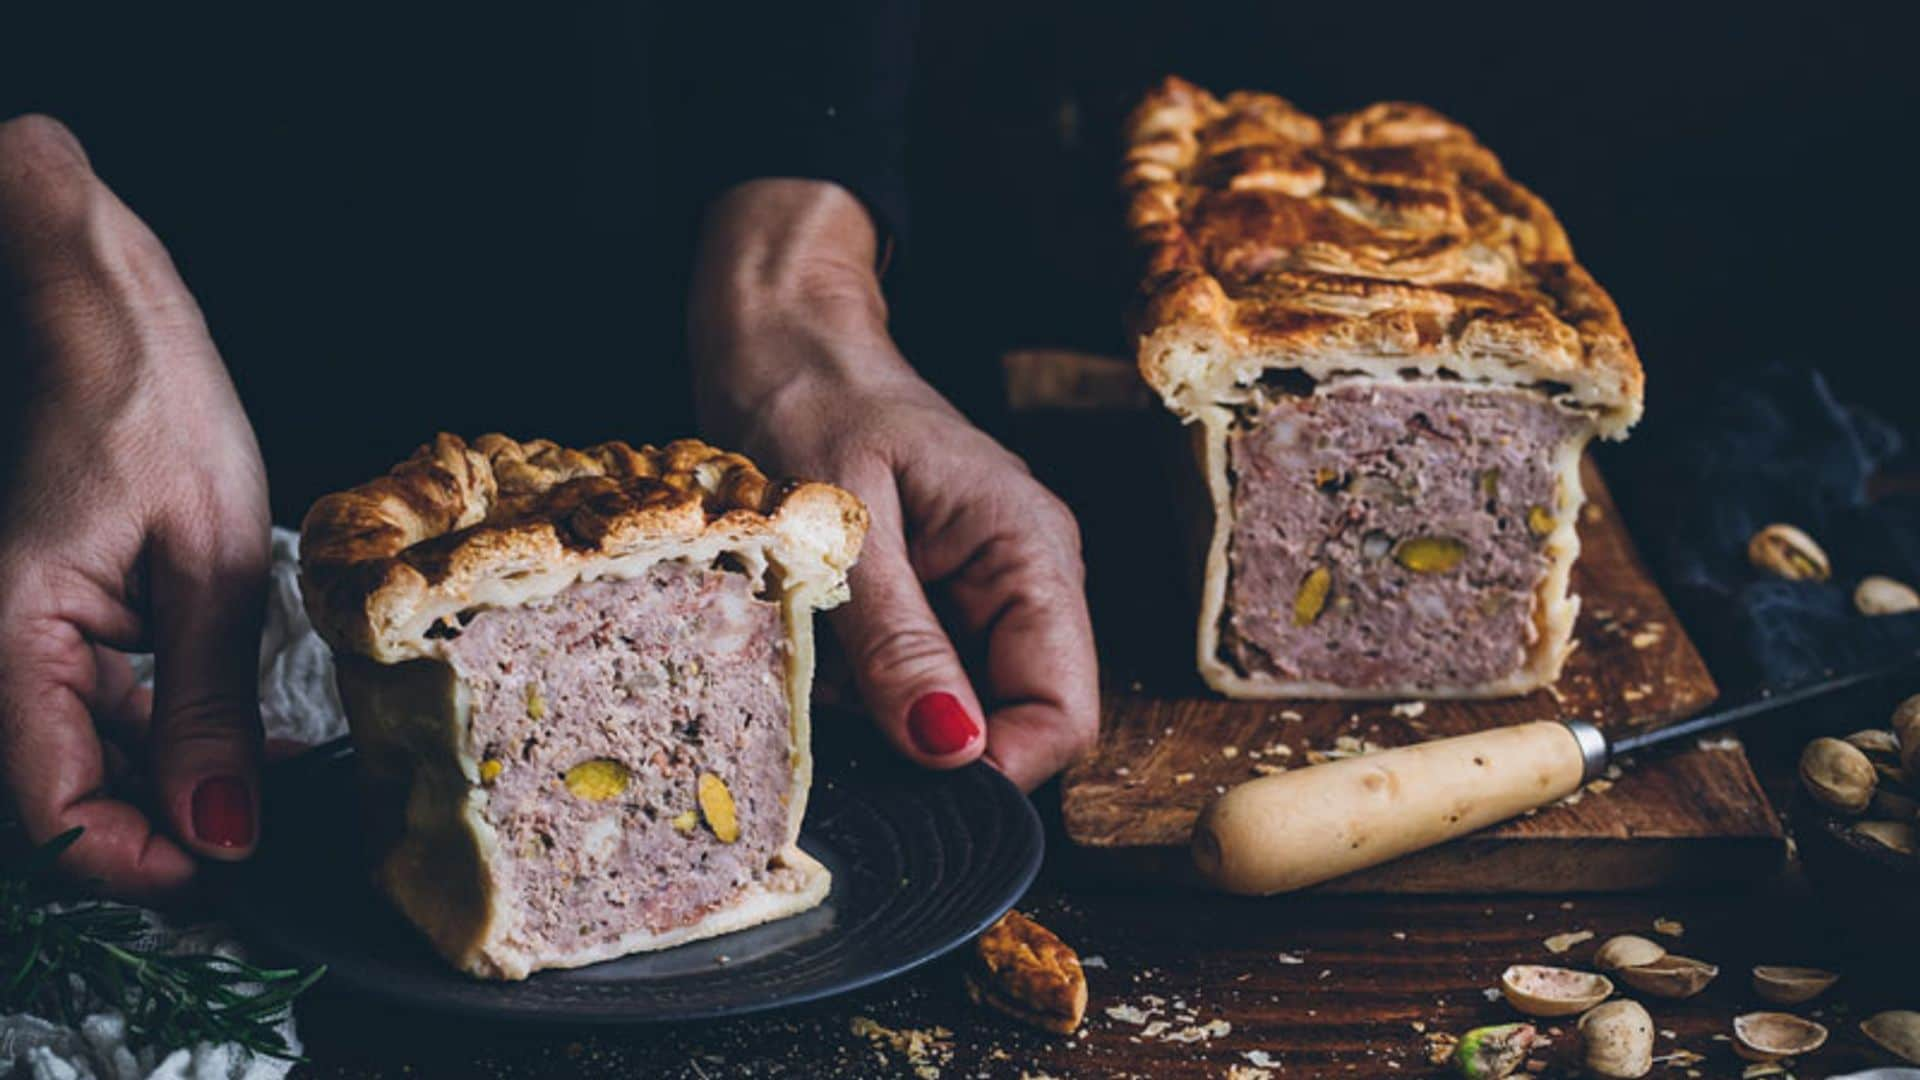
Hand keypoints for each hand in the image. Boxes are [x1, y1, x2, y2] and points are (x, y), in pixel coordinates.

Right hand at [0, 115, 268, 896]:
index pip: (55, 811)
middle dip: (175, 824)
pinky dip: (179, 727)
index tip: (231, 870)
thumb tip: (221, 830)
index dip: (141, 860)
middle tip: (273, 829)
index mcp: (15, 642)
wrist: (115, 321)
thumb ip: (209, 706)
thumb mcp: (212, 563)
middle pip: (75, 794)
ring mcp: (34, 642)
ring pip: (100, 759)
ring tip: (276, 773)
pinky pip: (114, 709)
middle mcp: (7, 654)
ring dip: (185, 777)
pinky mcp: (70, 628)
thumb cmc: (156, 409)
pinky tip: (248, 728)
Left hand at [690, 180, 1098, 790]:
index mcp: (1030, 552)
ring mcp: (978, 594)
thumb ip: (898, 643)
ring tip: (819, 668)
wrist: (777, 340)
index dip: (995, 767)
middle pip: (1011, 722)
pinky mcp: (931, 603)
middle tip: (838, 724)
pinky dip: (864, 692)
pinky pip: (914, 682)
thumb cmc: (808, 401)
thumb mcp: (845, 529)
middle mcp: (1023, 581)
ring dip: (888, 720)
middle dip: (929, 747)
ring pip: (957, 713)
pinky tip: (818, 654)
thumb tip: (951, 751)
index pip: (1063, 710)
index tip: (907, 785)